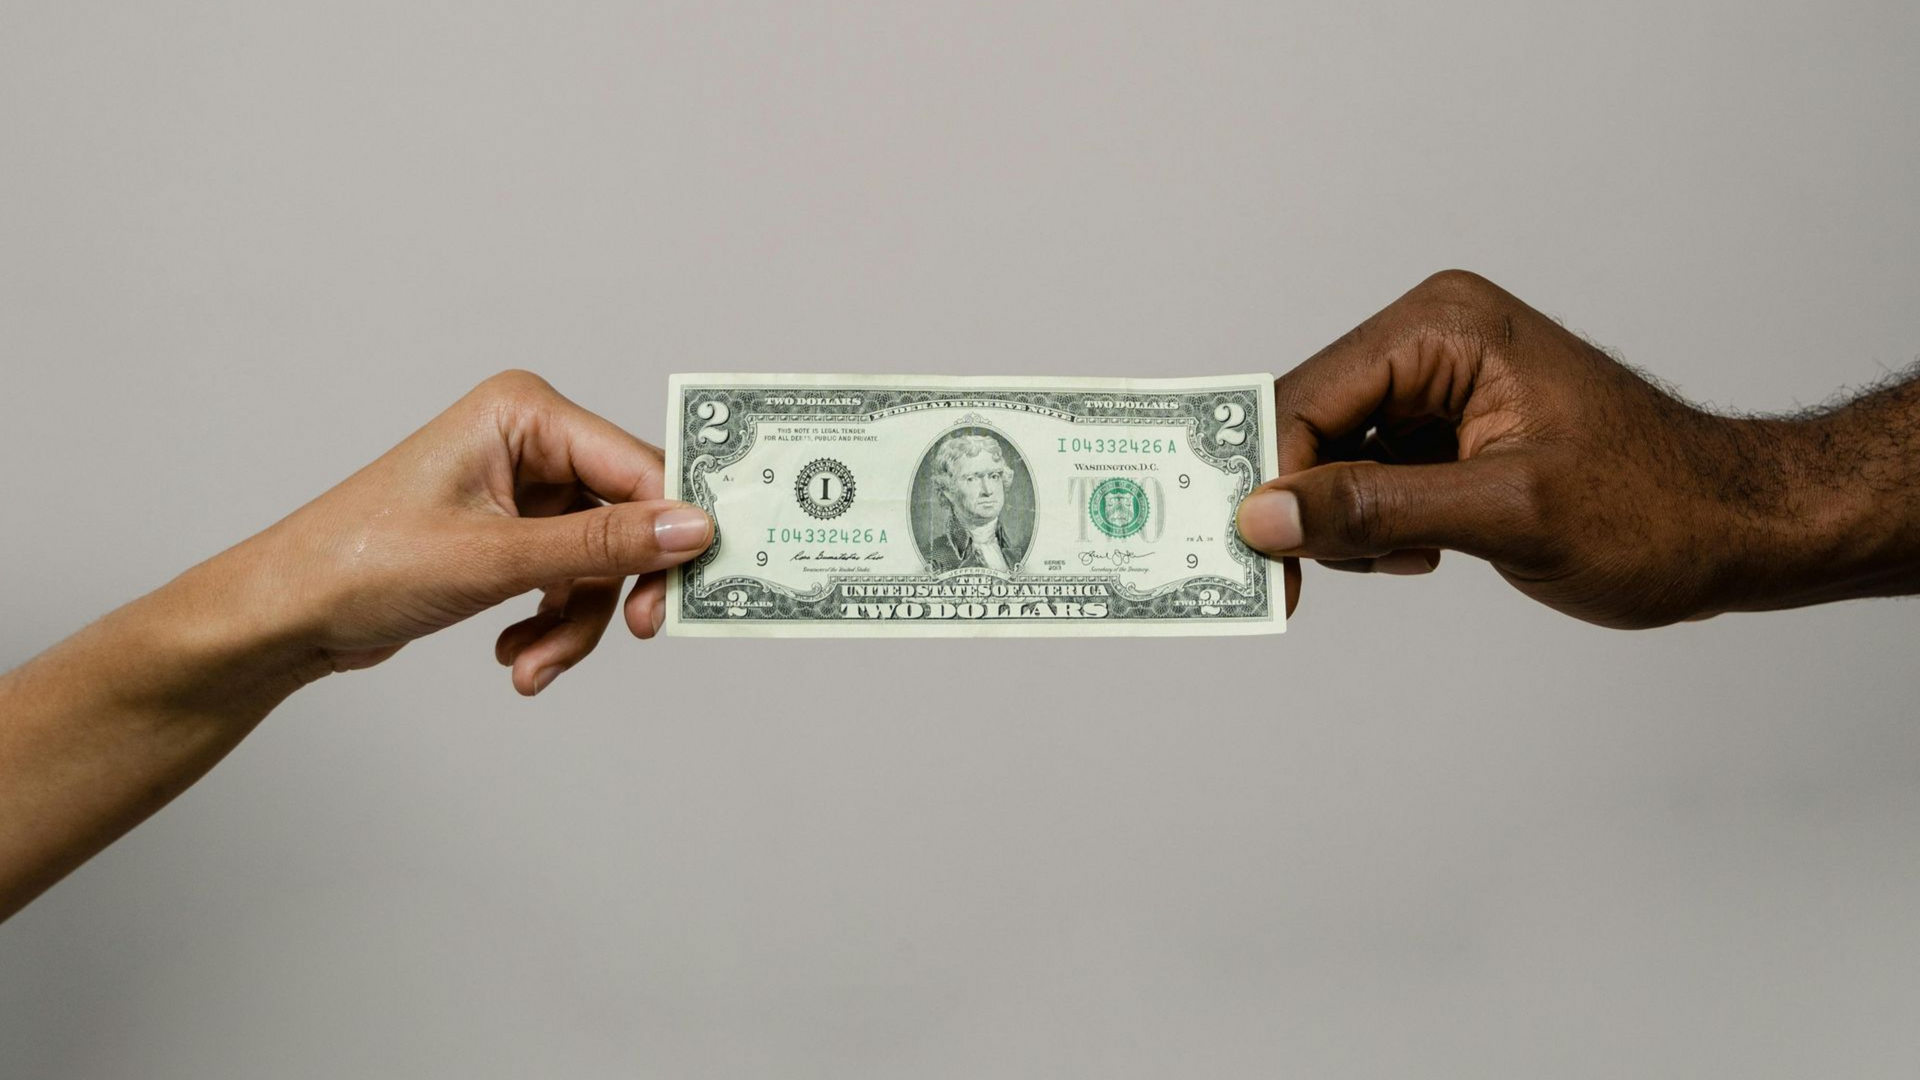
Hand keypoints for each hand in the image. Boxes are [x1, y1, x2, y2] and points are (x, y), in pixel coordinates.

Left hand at [232, 370, 711, 692]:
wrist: (288, 613)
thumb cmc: (361, 562)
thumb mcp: (496, 558)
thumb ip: (603, 547)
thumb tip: (694, 530)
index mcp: (525, 412)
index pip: (637, 466)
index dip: (672, 527)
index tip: (694, 588)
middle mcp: (531, 440)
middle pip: (628, 517)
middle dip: (618, 589)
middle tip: (639, 633)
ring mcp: (524, 489)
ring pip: (602, 563)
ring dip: (577, 622)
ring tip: (532, 666)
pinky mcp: (515, 534)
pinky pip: (571, 581)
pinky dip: (553, 625)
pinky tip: (516, 656)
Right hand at [1235, 270, 1879, 627]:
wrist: (1737, 528)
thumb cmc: (1654, 507)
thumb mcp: (1506, 514)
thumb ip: (1376, 509)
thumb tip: (1264, 516)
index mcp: (1442, 328)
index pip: (1309, 397)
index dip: (1272, 479)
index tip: (1258, 559)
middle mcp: (1431, 340)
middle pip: (1309, 425)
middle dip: (1307, 504)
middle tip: (1311, 578)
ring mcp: (1438, 385)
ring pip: (1330, 458)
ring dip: (1347, 523)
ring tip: (1415, 557)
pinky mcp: (1447, 431)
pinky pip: (1367, 476)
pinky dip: (1376, 526)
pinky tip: (1427, 552)